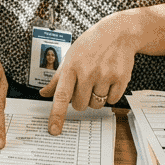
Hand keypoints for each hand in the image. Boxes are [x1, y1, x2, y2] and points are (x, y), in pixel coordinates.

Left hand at [38, 17, 139, 134]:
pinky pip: (112, 101)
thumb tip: (43, 94)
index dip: (57, 115)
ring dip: (95, 99)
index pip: (61, 96)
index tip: (54, 130)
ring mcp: (105, 76)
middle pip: (79, 105)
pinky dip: (109, 95)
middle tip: (84, 86)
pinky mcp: (120, 79)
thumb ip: (57, 78)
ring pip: (96, 105)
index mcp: (71, 67)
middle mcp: (88, 72)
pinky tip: (109, 80)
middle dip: (80, 101)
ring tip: (97, 81)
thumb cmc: (90, 45)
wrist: (118, 33)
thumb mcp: (70, 57)